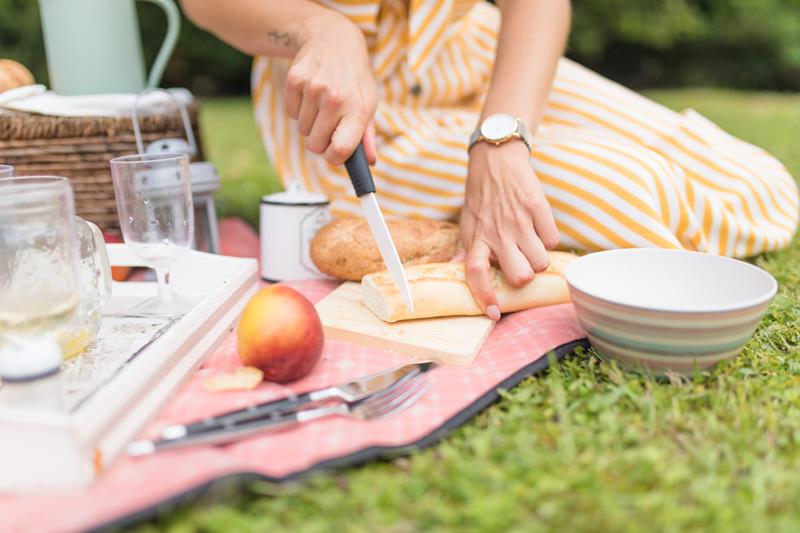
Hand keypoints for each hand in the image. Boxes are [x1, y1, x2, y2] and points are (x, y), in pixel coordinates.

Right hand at [284, 14, 377, 164]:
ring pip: (302, 130)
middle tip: (328, 125)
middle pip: (315, 144)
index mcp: (358, 108)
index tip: (333, 154)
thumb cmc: (354, 78)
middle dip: (320, 140)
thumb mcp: (368, 102)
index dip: (334, 158)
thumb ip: (367, 135)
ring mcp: (313, 89)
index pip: (341, 149)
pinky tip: (311, 93)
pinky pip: (292, 113)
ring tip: (322, 103)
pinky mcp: (294, 80)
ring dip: (310, 122)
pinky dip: (299, 109)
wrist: (334, 39)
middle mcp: (335, 99)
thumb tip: (369, 162)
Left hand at [459, 141, 558, 319]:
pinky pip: (553, 241)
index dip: (485, 296)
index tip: (495, 314)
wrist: (497, 159)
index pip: (476, 274)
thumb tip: (454, 270)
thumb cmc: (481, 196)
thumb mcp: (467, 222)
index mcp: (477, 239)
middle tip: (520, 263)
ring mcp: (519, 221)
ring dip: (539, 259)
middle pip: (520, 276)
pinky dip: (549, 239)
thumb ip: (466, 249)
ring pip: (540, 263)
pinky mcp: (537, 208)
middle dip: (524, 276)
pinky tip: (538, 228)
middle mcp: (497, 233)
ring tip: (530, 244)